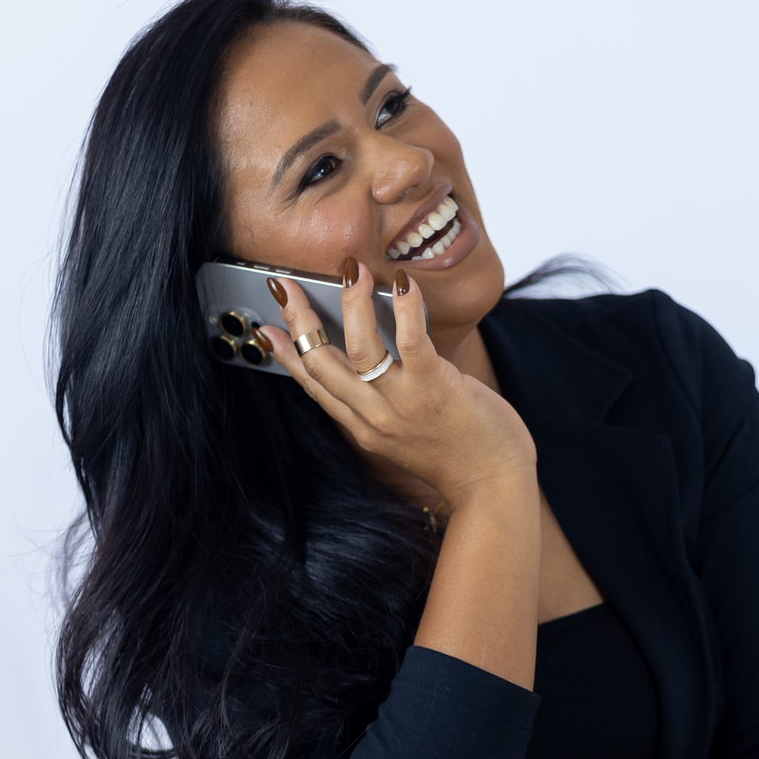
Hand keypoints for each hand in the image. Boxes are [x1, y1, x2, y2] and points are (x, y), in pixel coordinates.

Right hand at [259, 261, 534, 508]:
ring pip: (359, 349)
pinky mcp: (436, 389)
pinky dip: (405, 309)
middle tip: (286, 284)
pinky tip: (402, 283)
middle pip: (322, 363)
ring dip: (351, 305)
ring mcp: (403, 403)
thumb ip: (379, 403)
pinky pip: (412, 342)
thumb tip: (366, 362)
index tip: (264, 328)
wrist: (493, 487)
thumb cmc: (457, 456)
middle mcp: (374, 417)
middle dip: (299, 320)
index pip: (313, 385)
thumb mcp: (403, 436)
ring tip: (351, 271)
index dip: (285, 354)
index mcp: (362, 427)